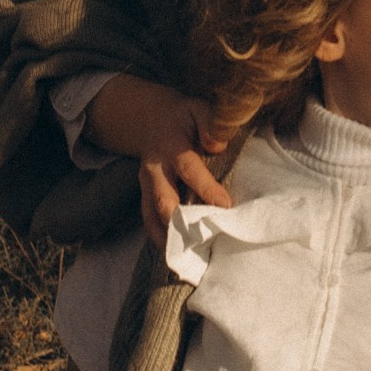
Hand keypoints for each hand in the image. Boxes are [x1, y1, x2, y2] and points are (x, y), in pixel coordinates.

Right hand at [83, 76, 233, 248]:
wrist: (148, 121)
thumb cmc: (182, 118)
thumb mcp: (196, 109)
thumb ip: (209, 123)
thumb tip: (218, 145)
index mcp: (170, 147)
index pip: (189, 171)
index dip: (207, 189)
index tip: (226, 207)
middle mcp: (154, 170)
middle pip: (163, 202)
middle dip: (183, 225)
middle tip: (205, 244)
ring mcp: (146, 187)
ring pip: (152, 219)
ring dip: (170, 240)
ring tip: (189, 262)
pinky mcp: (145, 199)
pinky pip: (149, 223)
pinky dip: (162, 241)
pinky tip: (178, 257)